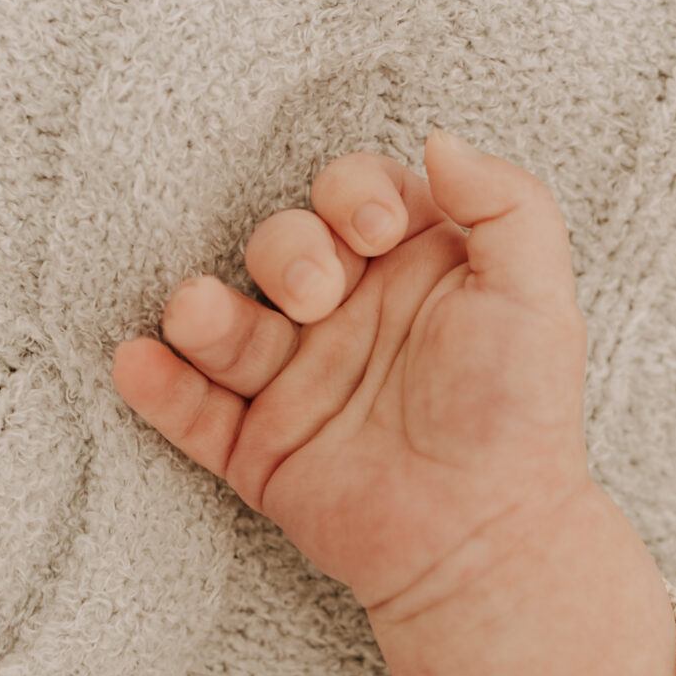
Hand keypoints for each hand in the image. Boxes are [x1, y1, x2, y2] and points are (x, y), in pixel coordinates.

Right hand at [111, 132, 594, 619]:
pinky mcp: (258, 450)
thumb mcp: (537, 291)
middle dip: (286, 253)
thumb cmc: (519, 411)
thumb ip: (506, 201)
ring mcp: (297, 383)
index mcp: (410, 270)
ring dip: (203, 313)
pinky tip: (139, 364)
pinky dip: (157, 387)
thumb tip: (438, 139)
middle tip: (315, 295)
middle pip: (281, 248)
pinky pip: (191, 413)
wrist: (487, 536)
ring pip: (224, 324)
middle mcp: (347, 317)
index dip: (351, 195)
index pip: (355, 197)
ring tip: (203, 319)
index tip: (373, 229)